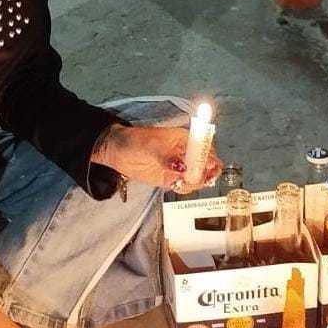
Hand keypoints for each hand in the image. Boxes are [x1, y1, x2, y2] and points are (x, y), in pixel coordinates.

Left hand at [93, 124, 222, 191]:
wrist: (117, 152)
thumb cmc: (134, 141)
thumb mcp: (151, 146)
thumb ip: (169, 157)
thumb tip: (184, 167)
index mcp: (186, 139)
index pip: (207, 149)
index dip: (210, 160)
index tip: (204, 169)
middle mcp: (186, 153)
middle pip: (207, 166)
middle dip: (203, 174)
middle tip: (188, 178)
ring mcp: (180, 167)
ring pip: (198, 178)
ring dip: (192, 183)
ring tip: (177, 181)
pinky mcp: (172, 178)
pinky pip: (185, 186)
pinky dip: (183, 189)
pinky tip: (173, 185)